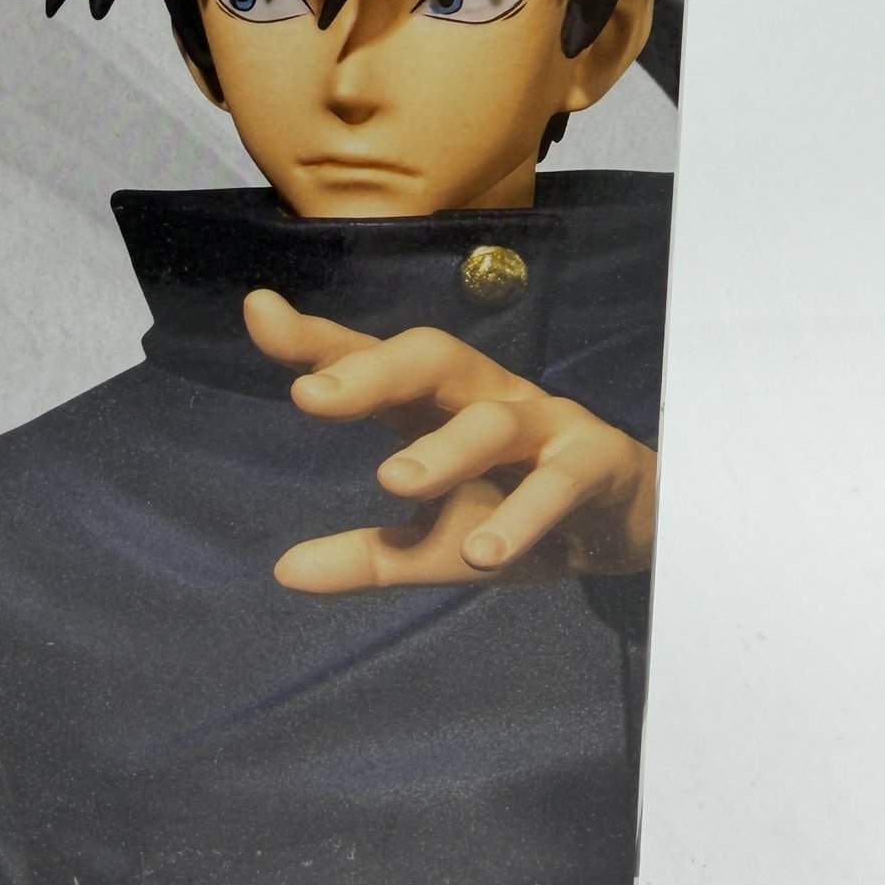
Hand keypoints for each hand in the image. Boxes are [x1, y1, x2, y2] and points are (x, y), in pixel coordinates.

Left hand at [244, 288, 656, 594]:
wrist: (626, 531)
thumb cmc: (517, 514)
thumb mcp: (435, 542)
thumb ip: (366, 556)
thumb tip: (283, 572)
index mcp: (438, 405)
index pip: (374, 362)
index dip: (317, 339)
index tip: (258, 312)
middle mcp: (486, 397)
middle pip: (432, 356)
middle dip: (372, 369)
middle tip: (311, 396)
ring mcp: (544, 423)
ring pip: (492, 420)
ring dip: (445, 451)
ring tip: (393, 483)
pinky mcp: (596, 461)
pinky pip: (560, 480)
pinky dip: (524, 513)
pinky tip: (485, 551)